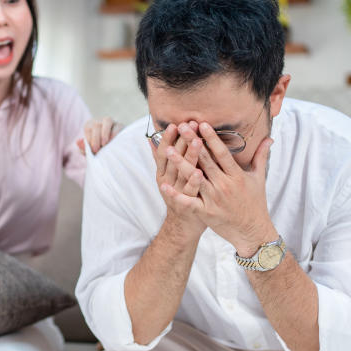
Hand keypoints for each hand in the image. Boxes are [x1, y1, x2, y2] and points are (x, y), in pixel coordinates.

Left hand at [78, 116, 122, 154]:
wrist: (114, 153)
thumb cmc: (99, 151)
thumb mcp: (91, 151)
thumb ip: (84, 148)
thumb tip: (78, 142)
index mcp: (90, 125)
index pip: (88, 128)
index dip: (89, 139)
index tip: (92, 150)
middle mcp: (100, 121)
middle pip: (96, 125)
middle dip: (95, 138)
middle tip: (96, 150)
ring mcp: (111, 122)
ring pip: (107, 121)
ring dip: (105, 132)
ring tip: (104, 144)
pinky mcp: (120, 126)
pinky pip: (118, 126)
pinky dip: (115, 133)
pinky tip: (113, 141)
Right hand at [152, 121, 205, 239]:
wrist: (182, 226)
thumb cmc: (179, 196)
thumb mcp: (166, 177)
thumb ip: (161, 159)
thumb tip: (151, 139)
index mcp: (162, 173)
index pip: (163, 151)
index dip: (168, 138)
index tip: (175, 123)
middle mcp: (167, 181)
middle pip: (173, 158)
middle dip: (182, 140)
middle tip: (189, 125)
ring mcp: (176, 193)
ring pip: (182, 173)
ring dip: (188, 157)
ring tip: (197, 142)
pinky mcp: (187, 205)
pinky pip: (190, 192)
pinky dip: (193, 182)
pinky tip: (200, 173)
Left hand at [163, 123, 275, 255]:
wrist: (252, 231)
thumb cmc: (255, 203)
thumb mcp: (259, 178)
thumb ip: (260, 156)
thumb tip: (269, 138)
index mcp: (236, 176)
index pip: (222, 153)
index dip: (212, 138)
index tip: (202, 124)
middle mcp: (225, 185)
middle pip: (206, 161)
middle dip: (193, 143)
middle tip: (182, 127)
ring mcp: (214, 199)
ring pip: (195, 178)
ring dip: (181, 164)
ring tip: (168, 150)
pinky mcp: (206, 212)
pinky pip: (189, 202)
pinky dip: (176, 195)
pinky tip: (164, 186)